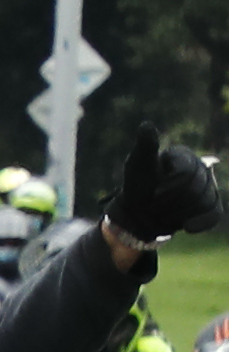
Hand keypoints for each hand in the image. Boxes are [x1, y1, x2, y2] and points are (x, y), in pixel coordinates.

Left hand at [111, 130, 218, 249]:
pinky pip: (213, 214)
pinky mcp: (211, 205)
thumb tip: (146, 125)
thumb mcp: (137, 165)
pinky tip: (186, 226)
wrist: (139, 211)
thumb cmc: (138, 185)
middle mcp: (201, 168)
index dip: (169, 188)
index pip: (187, 173)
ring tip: (163, 211)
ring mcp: (208, 187)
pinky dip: (199, 222)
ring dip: (178, 213)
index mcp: (184, 156)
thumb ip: (146, 147)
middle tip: (155, 203)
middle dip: (171, 201)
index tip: (153, 192)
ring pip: (204, 202)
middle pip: (196, 189)